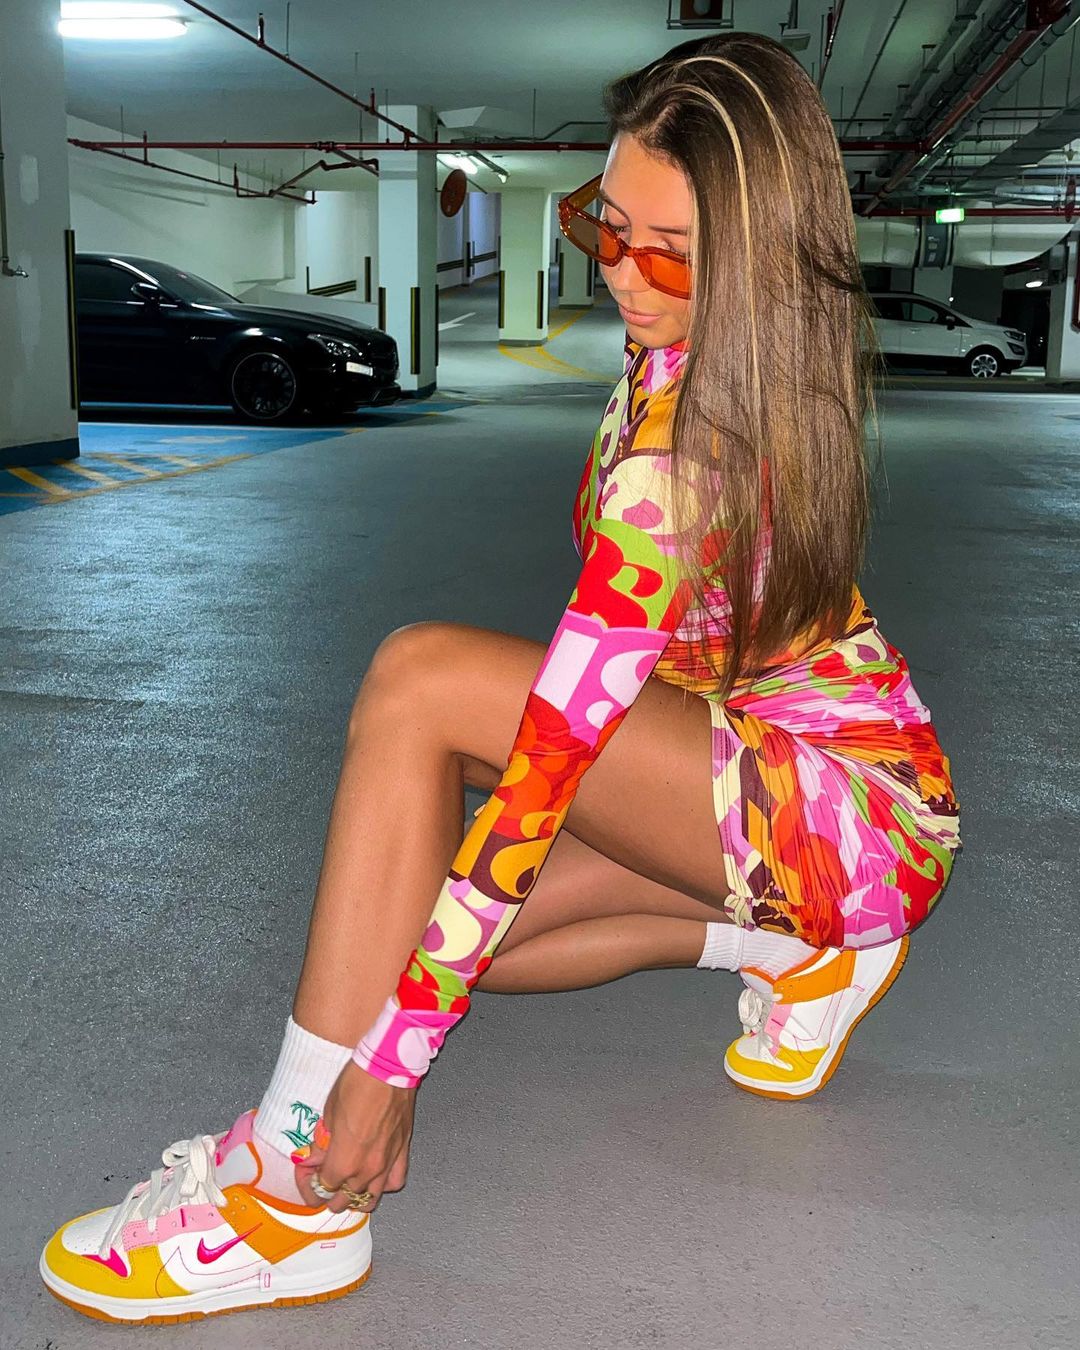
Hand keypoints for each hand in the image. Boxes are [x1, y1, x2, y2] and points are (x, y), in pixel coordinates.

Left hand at [295, 1059, 416, 1214]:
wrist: (390, 1067)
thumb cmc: (358, 1082)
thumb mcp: (329, 1112)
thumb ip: (322, 1143)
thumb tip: (315, 1157)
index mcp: (344, 1160)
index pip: (324, 1186)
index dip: (311, 1182)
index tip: (307, 1173)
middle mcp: (367, 1168)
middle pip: (345, 1199)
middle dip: (329, 1193)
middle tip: (322, 1181)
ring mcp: (388, 1162)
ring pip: (370, 1198)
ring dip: (355, 1196)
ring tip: (347, 1188)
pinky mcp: (403, 1151)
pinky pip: (395, 1182)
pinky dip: (383, 1185)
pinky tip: (374, 1178)